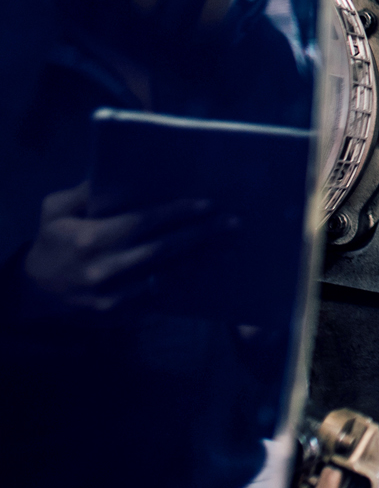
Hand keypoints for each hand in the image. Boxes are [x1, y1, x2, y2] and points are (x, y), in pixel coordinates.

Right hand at [25, 182, 221, 311]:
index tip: (208, 204)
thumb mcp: (56, 210)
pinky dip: (185, 282)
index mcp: (90, 239)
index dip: (178, 213)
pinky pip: (160, 295)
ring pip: (168, 275)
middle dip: (202, 235)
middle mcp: (104, 268)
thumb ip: (85, 191)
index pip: (143, 222)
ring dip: (202, 260)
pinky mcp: (120, 313)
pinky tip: (206, 269)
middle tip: (233, 223)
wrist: (36, 290)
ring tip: (229, 246)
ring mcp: (113, 295)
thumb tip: (116, 174)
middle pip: (164, 250)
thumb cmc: (52, 241)